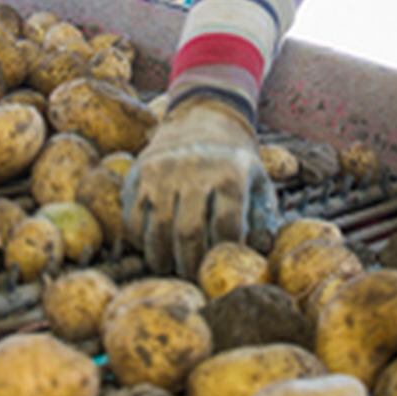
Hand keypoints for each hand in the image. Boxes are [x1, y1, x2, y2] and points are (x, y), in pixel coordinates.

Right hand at [123, 98, 278, 275]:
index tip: (219, 269)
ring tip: (168, 267)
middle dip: (189, 264)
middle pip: (189, 232)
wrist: (202, 117)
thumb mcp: (258, 180)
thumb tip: (261, 253)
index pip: (226, 226)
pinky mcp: (140, 172)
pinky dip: (138, 239)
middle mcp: (195, 171)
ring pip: (157, 228)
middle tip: (190, 278)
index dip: (222, 254)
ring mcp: (164, 171)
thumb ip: (264, 217)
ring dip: (161, 257)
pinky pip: (133, 216)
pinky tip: (149, 246)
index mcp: (230, 175)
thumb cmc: (234, 161)